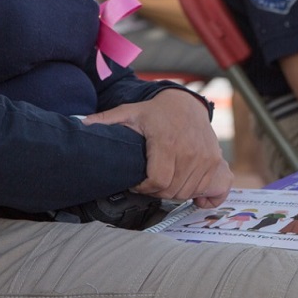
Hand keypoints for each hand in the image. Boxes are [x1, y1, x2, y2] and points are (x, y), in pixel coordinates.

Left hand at [82, 88, 231, 205]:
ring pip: (188, 192)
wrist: (186, 103)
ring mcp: (206, 157)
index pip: (157, 182)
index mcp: (167, 142)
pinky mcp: (216, 161)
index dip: (144, 187)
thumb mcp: (130, 113)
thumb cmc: (156, 112)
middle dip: (157, 191)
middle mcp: (191, 151)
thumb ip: (107, 121)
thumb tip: (81, 125)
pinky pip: (215, 188)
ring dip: (175, 192)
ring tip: (165, 180)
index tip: (138, 182)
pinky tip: (194, 191)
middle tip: (150, 181)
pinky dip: (205, 194)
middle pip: (172, 191)